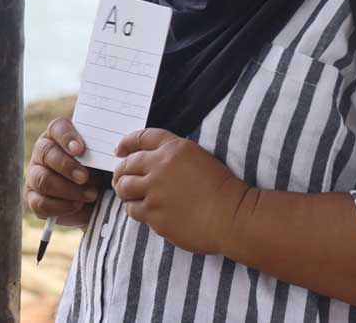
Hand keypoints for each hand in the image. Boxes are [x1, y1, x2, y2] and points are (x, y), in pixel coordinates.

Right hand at [26, 117, 100, 225]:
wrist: (99, 200)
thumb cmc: (101, 173)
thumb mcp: (105, 160)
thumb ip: (104, 153)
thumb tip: (111, 152)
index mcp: (60, 136)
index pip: (57, 128)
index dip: (66, 137)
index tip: (80, 149)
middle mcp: (43, 153)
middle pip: (46, 153)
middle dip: (67, 166)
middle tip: (85, 177)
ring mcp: (35, 175)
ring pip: (42, 179)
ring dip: (67, 189)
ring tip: (90, 195)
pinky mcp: (33, 198)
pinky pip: (39, 202)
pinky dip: (60, 206)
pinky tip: (77, 205)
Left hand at [113, 128, 252, 255]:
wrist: (235, 218)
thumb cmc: (223, 189)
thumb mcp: (200, 159)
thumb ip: (171, 156)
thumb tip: (144, 162)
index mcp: (174, 149)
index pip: (142, 138)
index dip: (127, 143)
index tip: (119, 150)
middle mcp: (160, 167)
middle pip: (126, 165)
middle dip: (121, 172)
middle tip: (121, 179)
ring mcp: (155, 192)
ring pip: (124, 188)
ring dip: (125, 191)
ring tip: (131, 196)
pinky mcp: (154, 214)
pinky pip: (134, 210)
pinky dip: (136, 209)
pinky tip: (146, 210)